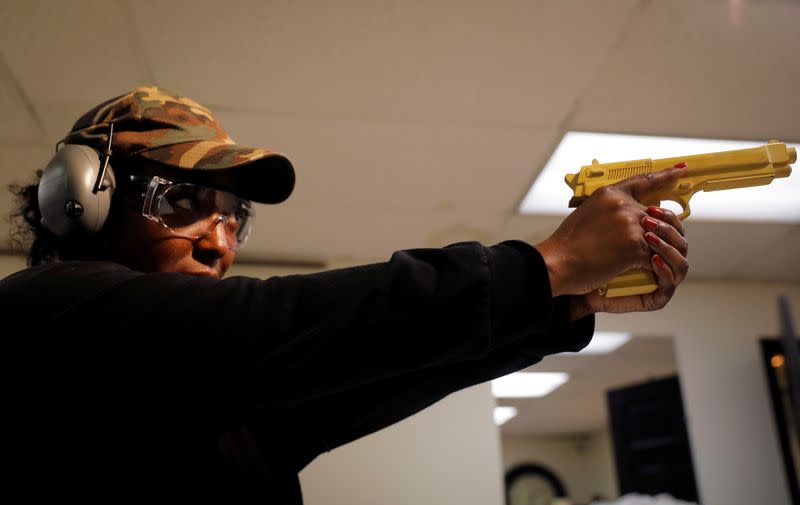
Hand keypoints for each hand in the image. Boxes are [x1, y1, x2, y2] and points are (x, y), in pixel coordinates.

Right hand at [533, 165, 688, 317]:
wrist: (557, 263)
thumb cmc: (565, 244)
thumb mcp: (585, 214)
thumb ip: (609, 211)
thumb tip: (627, 217)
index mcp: (609, 194)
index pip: (643, 181)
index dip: (665, 175)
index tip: (681, 170)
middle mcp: (622, 206)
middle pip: (658, 214)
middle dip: (666, 228)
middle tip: (668, 238)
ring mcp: (630, 226)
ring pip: (661, 236)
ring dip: (663, 248)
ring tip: (661, 258)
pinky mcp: (635, 247)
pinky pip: (655, 255)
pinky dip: (654, 265)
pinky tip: (651, 271)